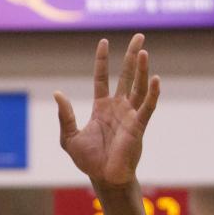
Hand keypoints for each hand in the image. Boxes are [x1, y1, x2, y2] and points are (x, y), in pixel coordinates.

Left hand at [54, 36, 160, 187]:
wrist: (103, 178)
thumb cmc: (88, 161)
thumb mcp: (69, 137)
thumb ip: (65, 116)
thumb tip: (58, 93)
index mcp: (102, 108)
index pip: (102, 77)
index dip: (103, 60)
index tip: (104, 41)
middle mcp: (118, 107)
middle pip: (127, 76)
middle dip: (132, 56)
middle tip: (139, 36)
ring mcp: (130, 115)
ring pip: (139, 87)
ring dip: (142, 69)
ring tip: (144, 51)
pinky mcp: (138, 126)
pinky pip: (148, 107)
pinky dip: (153, 93)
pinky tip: (155, 78)